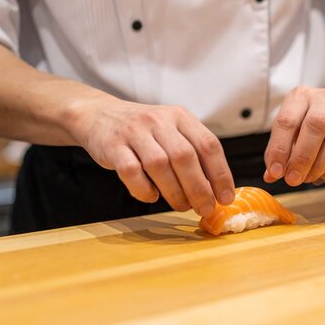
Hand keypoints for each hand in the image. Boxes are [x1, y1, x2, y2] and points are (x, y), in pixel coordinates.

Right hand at [71, 97, 234, 216]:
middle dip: (199, 189)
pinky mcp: (113, 147)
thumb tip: (217, 191)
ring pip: (159, 165)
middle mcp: (158, 120)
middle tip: (205, 209)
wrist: (99, 116)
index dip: (220, 174)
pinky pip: (131, 172)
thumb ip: (193, 154)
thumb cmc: (144, 132)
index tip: (225, 198)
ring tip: (181, 205)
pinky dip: (144, 190)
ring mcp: (134, 132)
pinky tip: (152, 196)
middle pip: (185, 157)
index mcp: (180, 117)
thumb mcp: (172, 131)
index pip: (208, 144)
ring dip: (174, 192)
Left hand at [264, 86, 324, 185]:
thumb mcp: (289, 129)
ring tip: (307, 178)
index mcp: (300, 96)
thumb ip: (277, 151)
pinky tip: (322, 176)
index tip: (276, 172)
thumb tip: (271, 176)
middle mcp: (324, 99)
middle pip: (315, 126)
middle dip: (302, 158)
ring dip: (319, 165)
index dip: (280, 149)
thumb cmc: (308, 122)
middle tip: (293, 179)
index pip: (287, 121)